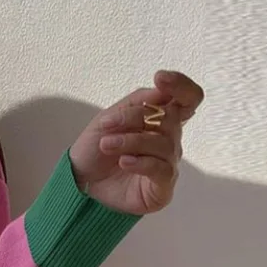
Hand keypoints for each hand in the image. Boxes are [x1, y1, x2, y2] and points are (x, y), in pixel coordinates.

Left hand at [69, 70, 204, 214]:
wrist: (79, 183)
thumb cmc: (95, 151)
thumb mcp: (108, 119)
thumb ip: (135, 102)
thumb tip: (161, 91)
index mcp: (160, 121)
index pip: (188, 99)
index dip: (181, 86)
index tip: (160, 78)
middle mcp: (169, 141)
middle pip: (169, 119)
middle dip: (134, 118)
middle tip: (106, 126)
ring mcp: (167, 164)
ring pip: (163, 144)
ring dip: (130, 142)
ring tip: (106, 145)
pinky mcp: (162, 188)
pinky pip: (162, 169)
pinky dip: (141, 162)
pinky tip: (124, 162)